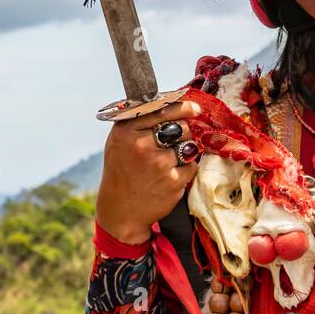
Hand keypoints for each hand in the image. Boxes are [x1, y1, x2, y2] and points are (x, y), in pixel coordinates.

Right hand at [95, 98, 202, 243]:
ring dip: (185, 151)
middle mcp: (141, 145)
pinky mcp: (172, 182)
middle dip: (184, 132)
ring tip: (167, 162)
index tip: (194, 108)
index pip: (162, 110)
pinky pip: (191, 166)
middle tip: (175, 142)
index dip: (182, 107)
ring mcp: (158, 164)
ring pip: (188, 146)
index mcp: (126, 131)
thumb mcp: (119, 142)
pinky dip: (185, 170)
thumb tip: (171, 103)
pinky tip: (169, 177)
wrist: (120, 211)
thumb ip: (139, 122)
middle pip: (181, 127)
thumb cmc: (122, 171)